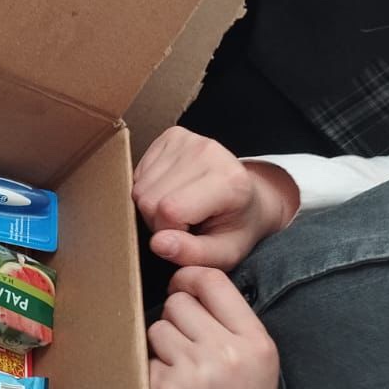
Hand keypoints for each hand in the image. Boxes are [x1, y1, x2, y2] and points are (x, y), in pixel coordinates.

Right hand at [133, 125, 298, 269]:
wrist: (249, 197)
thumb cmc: (236, 228)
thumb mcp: (225, 254)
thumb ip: (192, 255)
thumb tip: (157, 243)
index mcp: (229, 182)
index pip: (170, 210)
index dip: (169, 234)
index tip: (189, 236)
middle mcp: (209, 151)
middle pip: (149, 198)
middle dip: (158, 222)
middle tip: (183, 225)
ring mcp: (189, 139)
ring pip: (140, 187)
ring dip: (152, 206)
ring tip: (179, 209)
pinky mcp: (172, 134)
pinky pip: (139, 172)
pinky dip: (149, 189)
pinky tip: (171, 192)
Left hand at [148, 267, 280, 388]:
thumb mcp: (259, 366)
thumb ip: (232, 325)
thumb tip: (190, 284)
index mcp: (256, 342)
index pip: (213, 281)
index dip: (190, 279)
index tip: (182, 288)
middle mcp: (226, 352)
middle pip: (178, 303)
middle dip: (177, 322)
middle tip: (189, 353)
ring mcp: (193, 371)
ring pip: (157, 329)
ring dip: (163, 349)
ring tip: (184, 378)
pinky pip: (146, 359)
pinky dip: (153, 375)